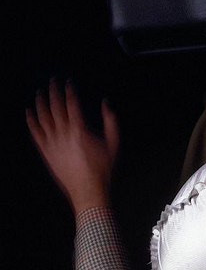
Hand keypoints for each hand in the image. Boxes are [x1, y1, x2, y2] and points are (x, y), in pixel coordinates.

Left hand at [26, 77, 119, 213]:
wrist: (87, 187)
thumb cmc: (101, 168)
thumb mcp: (113, 143)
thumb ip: (111, 121)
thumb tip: (106, 104)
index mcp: (80, 129)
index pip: (72, 104)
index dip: (69, 91)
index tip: (68, 82)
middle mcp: (63, 133)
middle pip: (55, 107)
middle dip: (53, 92)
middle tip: (52, 82)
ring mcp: (52, 141)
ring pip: (42, 117)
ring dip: (40, 103)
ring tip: (39, 93)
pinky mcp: (46, 150)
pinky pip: (35, 132)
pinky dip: (31, 121)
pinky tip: (29, 112)